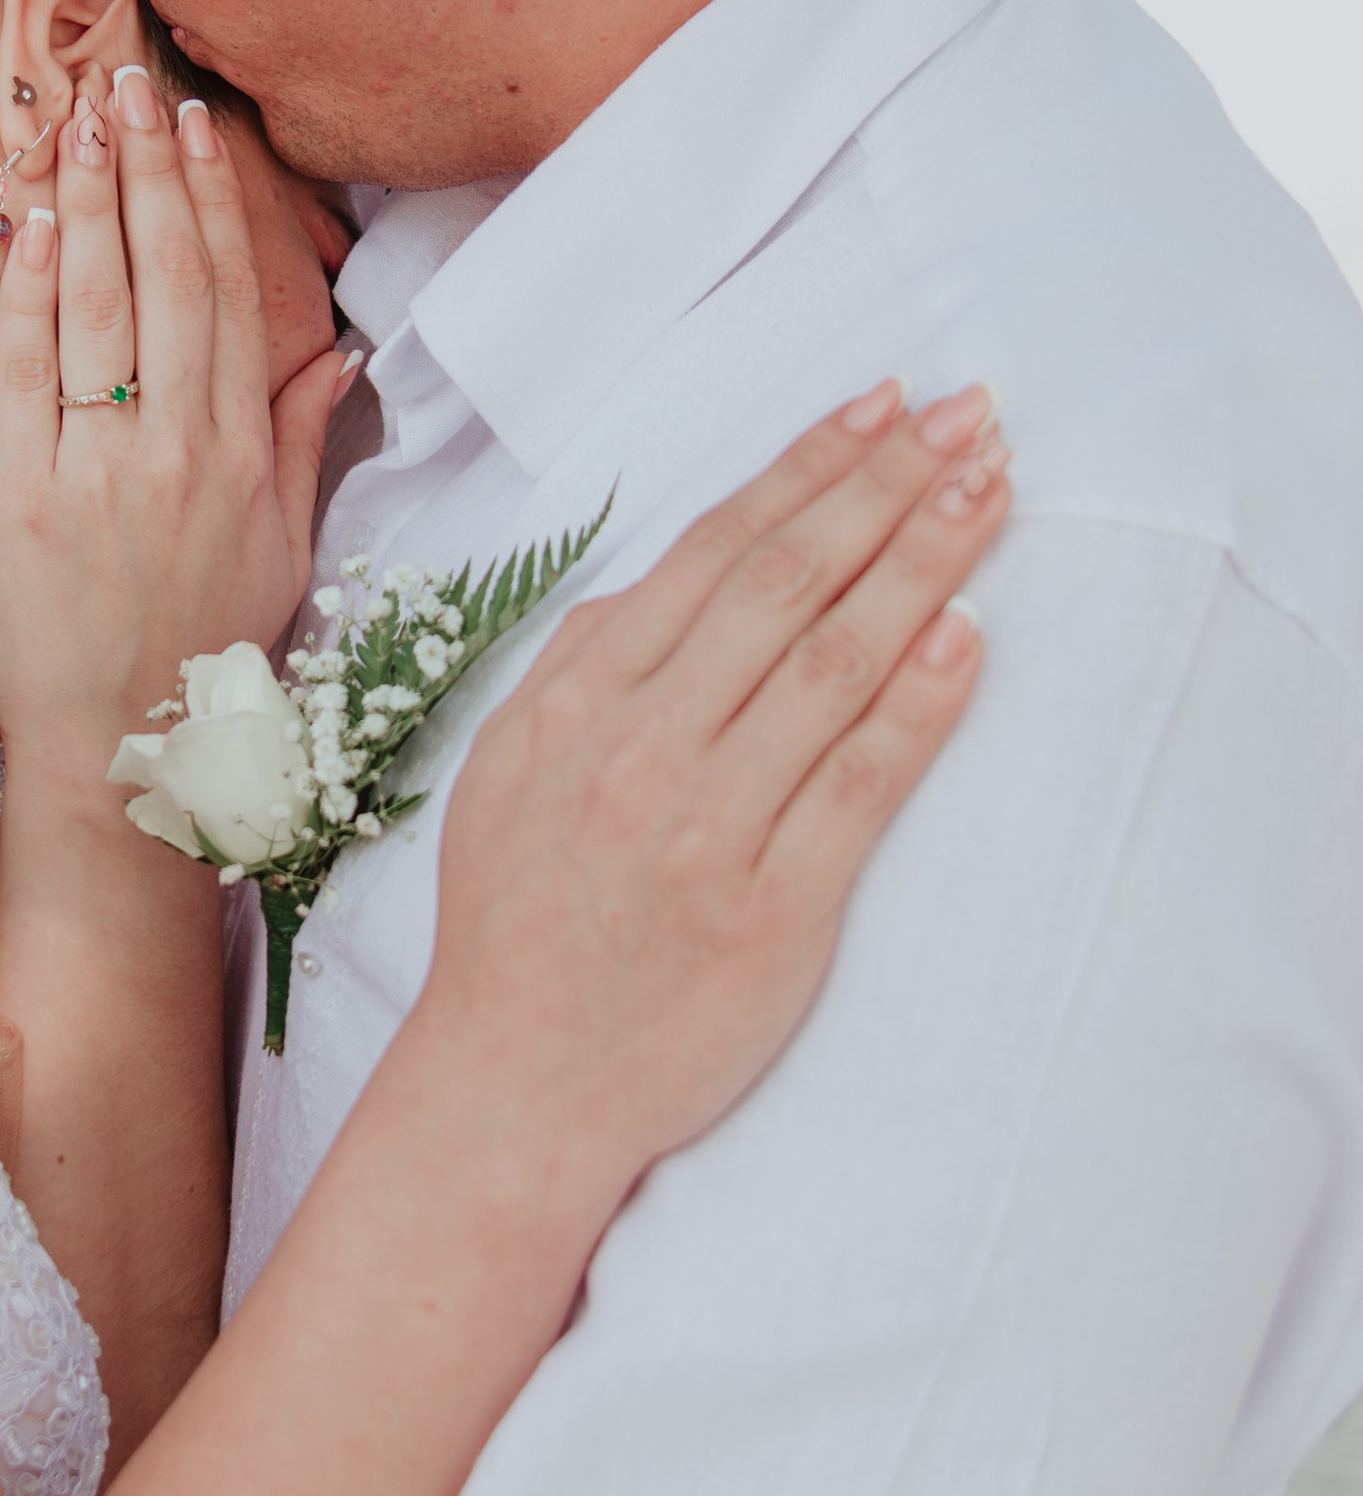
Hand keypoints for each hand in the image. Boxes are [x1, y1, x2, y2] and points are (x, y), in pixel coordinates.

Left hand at [0, 68, 352, 791]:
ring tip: (77, 126)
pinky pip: (26, 379)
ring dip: (86, 208)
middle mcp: (175, 454)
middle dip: (144, 173)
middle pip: (163, 282)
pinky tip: (21, 229)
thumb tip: (335, 355)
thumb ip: (299, 443)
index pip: (228, 298)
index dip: (211, 204)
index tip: (195, 131)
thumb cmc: (204, 658)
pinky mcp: (23, 503)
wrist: (127, 762)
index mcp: (240, 456)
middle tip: (130, 85)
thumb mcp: (282, 551)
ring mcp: (97, 474)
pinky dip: (24, 298)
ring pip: (95, 312)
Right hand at [407, 384, 1006, 1201]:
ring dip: (923, 562)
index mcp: (576, 704)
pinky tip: (965, 632)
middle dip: (887, 486)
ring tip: (989, 491)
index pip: (715, 554)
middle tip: (967, 418)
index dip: (809, 469)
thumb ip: (582, 666)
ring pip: (835, 664)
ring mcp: (708, 828)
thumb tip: (666, 578)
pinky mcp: (774, 909)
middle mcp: (640, 750)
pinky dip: (918, 702)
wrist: (516, 1087)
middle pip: (787, 586)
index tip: (884, 408)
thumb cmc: (518, 927)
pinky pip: (860, 784)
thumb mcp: (507, 771)